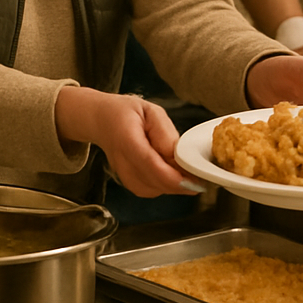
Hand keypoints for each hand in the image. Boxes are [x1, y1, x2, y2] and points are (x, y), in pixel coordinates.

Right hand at [54, 87, 196, 197]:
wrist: (102, 121)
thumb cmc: (127, 113)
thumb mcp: (151, 111)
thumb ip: (165, 133)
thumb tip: (178, 155)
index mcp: (127, 140)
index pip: (151, 165)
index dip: (174, 177)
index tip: (196, 180)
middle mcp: (122, 163)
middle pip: (155, 183)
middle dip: (181, 182)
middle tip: (200, 174)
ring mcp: (124, 176)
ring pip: (155, 190)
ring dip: (174, 184)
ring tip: (184, 169)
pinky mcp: (128, 183)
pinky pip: (152, 191)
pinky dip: (165, 185)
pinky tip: (171, 173)